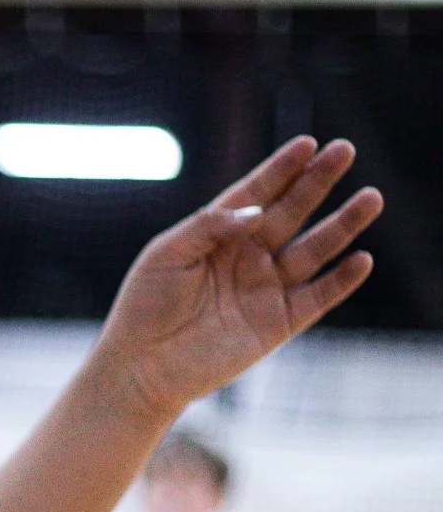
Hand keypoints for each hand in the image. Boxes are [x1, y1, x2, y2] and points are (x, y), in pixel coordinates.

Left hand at [89, 137, 380, 423]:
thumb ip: (209, 225)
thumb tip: (257, 209)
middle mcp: (249, 257)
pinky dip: (341, 280)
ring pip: (314, 250)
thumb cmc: (144, 307)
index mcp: (220, 235)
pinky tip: (361, 258)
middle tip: (345, 149)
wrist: (140, 368)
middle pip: (292, 212)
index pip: (258, 193)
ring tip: (370, 197)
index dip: (282, 169)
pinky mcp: (278, 324)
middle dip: (318, 181)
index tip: (307, 143)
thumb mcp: (168, 254)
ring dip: (343, 225)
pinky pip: (318, 298)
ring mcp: (266, 289)